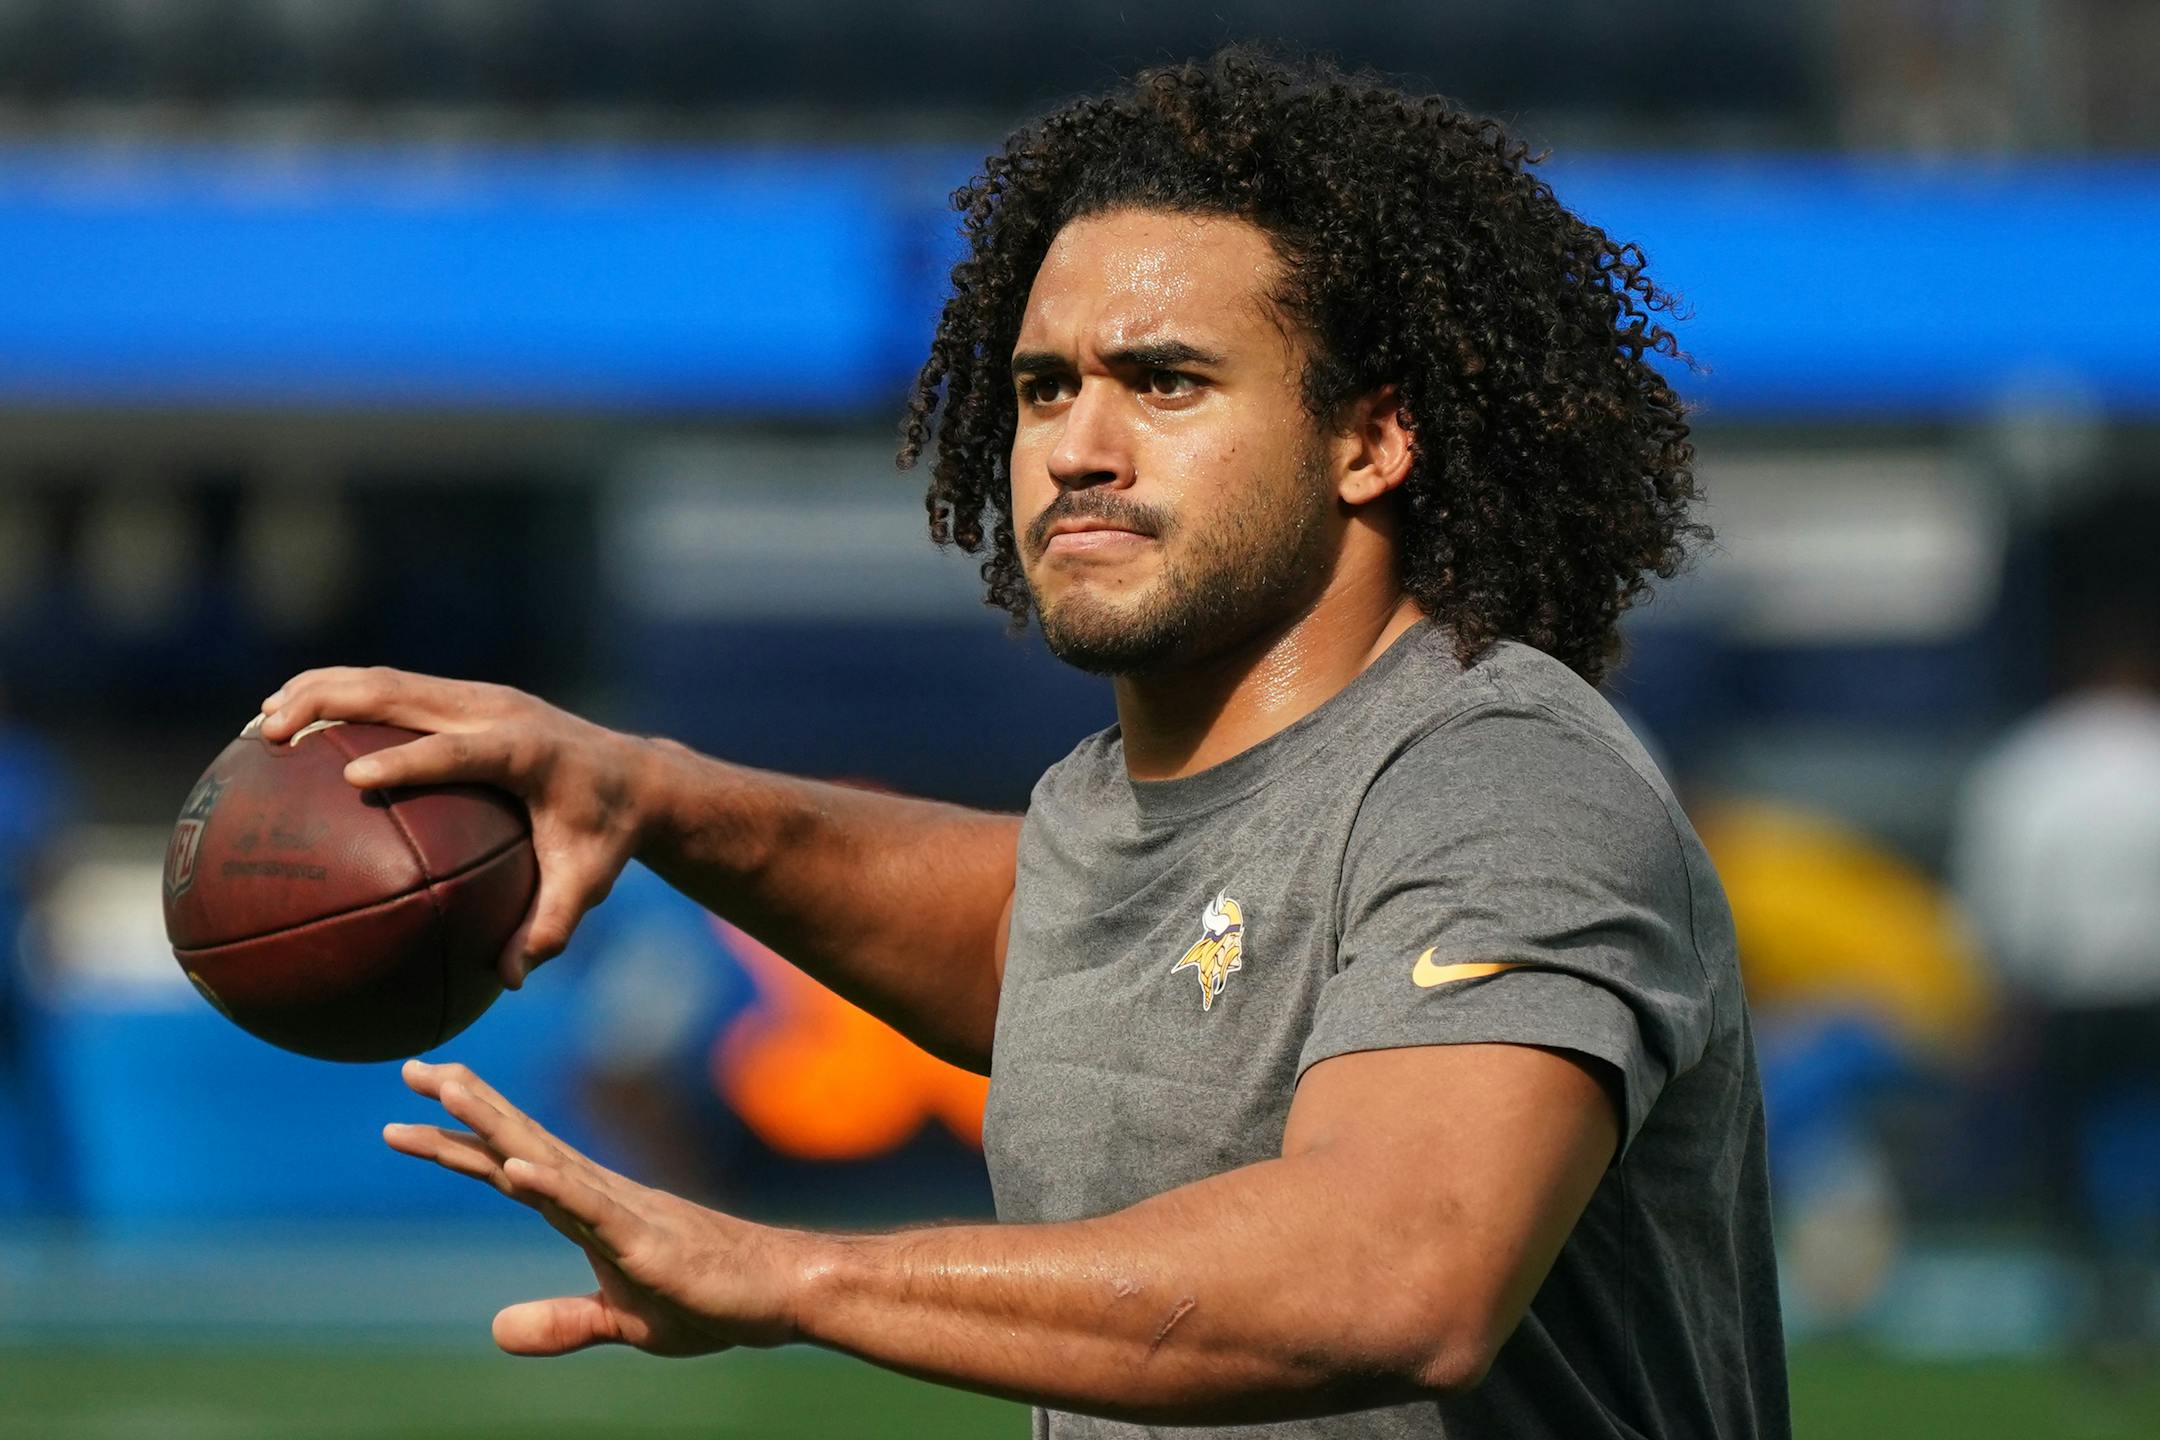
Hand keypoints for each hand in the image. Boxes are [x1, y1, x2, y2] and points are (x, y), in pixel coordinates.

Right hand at [258, 667, 656, 985]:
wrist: (635, 774)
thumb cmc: (606, 836)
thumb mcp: (588, 883)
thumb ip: (551, 927)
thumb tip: (510, 979)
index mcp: (527, 750)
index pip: (459, 751)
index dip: (408, 760)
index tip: (353, 778)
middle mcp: (497, 710)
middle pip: (403, 692)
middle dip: (331, 703)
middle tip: (270, 731)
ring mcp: (478, 696)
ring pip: (387, 680)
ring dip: (320, 690)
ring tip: (259, 722)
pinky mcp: (465, 696)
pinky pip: (393, 690)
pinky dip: (340, 698)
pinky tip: (289, 727)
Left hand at [384, 1059, 809, 1357]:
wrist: (780, 1291)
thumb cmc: (709, 1297)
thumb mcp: (621, 1320)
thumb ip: (562, 1322)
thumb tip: (496, 1329)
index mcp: (587, 1209)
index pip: (509, 1168)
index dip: (457, 1143)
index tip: (405, 1117)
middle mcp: (597, 1195)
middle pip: (517, 1143)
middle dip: (463, 1107)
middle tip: (411, 1070)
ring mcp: (619, 1211)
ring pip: (546, 1158)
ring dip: (496, 1124)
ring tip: (449, 1091)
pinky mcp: (643, 1239)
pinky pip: (588, 1210)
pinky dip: (550, 1187)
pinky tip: (514, 1170)